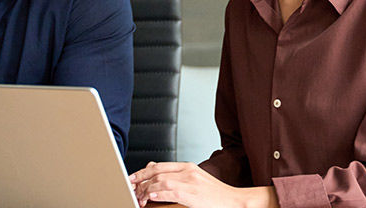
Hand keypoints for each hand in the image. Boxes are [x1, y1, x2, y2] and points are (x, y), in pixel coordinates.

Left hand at [128, 162, 276, 207]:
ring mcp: (190, 181)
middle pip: (156, 171)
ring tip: (139, 198)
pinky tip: (151, 197)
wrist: (234, 200)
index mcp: (187, 166)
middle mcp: (187, 171)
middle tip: (130, 188)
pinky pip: (171, 191)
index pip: (158, 165)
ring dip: (146, 190)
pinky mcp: (192, 194)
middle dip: (139, 180)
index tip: (132, 179)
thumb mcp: (195, 180)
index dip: (142, 172)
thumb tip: (156, 174)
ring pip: (160, 181)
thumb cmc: (215, 194)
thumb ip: (177, 176)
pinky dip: (158, 193)